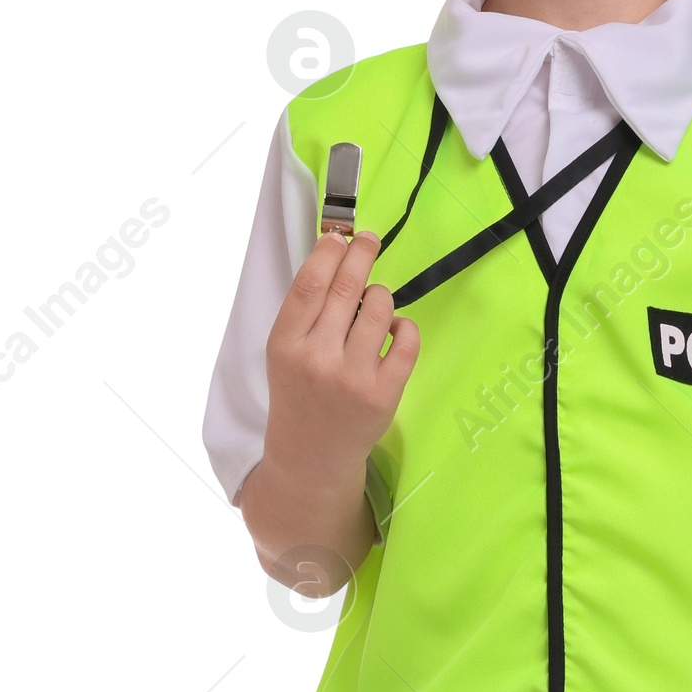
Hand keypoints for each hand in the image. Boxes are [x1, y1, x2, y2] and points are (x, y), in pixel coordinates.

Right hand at [262, 228, 420, 477]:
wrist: (310, 456)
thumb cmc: (300, 396)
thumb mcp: (286, 354)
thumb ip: (306, 314)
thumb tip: (337, 257)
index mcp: (285, 345)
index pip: (309, 284)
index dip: (328, 253)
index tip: (340, 236)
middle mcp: (317, 359)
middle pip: (345, 289)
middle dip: (361, 254)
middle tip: (369, 240)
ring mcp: (352, 378)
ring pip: (379, 309)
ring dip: (381, 296)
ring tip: (375, 304)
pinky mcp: (383, 394)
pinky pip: (406, 340)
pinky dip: (405, 327)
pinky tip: (394, 331)